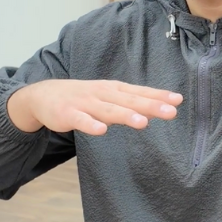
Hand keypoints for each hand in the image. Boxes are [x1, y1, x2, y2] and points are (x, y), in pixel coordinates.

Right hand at [7, 79, 181, 134]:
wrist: (44, 95)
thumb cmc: (83, 97)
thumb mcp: (109, 97)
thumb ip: (131, 104)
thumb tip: (159, 109)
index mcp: (113, 90)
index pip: (139, 92)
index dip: (158, 96)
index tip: (178, 100)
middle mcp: (102, 94)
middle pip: (129, 101)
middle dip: (150, 105)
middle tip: (171, 111)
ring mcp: (85, 103)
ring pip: (108, 110)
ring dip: (125, 115)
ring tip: (143, 123)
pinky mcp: (68, 114)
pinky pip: (81, 121)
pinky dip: (91, 125)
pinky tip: (101, 131)